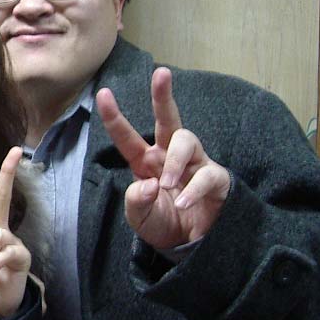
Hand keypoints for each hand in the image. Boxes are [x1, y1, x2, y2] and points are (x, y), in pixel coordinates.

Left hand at [95, 67, 229, 248]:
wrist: (190, 246)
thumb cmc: (161, 224)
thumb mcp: (139, 218)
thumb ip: (137, 202)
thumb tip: (149, 184)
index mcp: (145, 162)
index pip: (127, 137)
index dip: (114, 116)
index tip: (103, 93)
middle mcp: (169, 156)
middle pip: (167, 119)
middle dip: (163, 96)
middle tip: (161, 73)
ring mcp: (194, 165)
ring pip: (187, 140)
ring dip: (175, 161)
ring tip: (167, 184)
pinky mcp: (215, 179)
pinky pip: (207, 174)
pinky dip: (193, 190)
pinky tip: (183, 203)